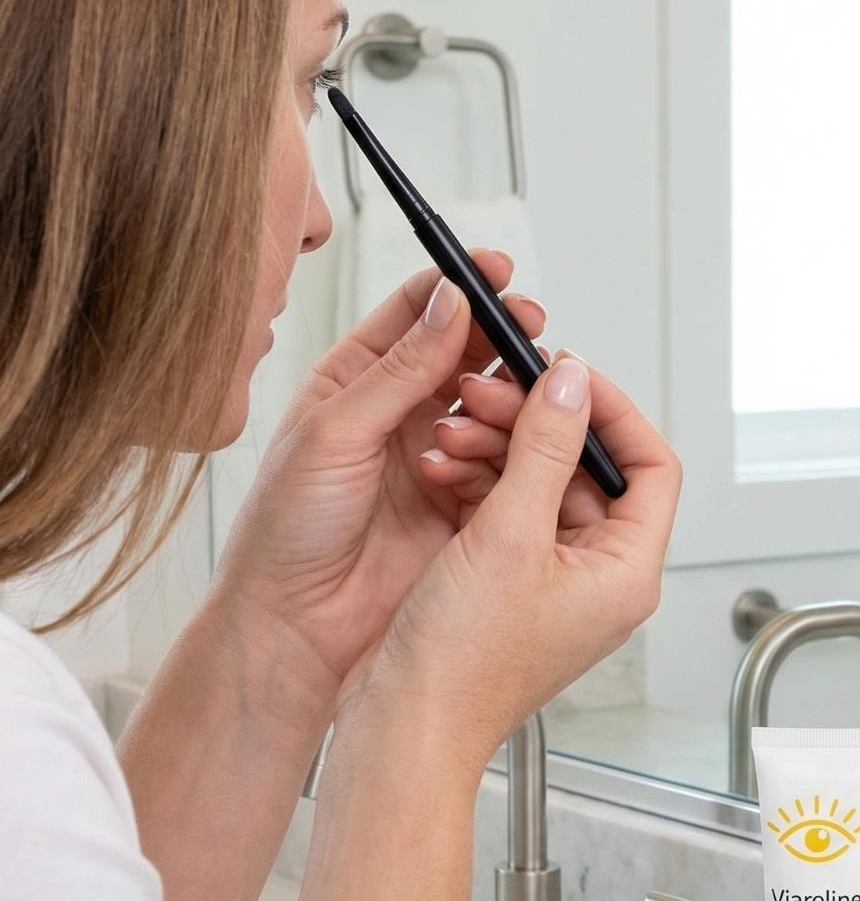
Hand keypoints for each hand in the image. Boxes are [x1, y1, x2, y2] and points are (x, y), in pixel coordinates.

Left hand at [212, 252, 546, 706]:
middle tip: (531, 332)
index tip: (498, 274)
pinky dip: (514, 455)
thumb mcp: (336, 432)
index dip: (462, 288)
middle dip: (504, 340)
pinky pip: (508, 466)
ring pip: (495, 409)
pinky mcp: (467, 506)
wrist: (296, 625)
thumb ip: (399, 369)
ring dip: (507, 402)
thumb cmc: (286, 531)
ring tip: (505, 408)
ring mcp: (439, 459)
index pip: (420, 313)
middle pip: (470, 355)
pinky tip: (506, 460)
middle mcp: (402, 415)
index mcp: (357, 381)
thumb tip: (451, 302)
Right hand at [349, 350, 680, 769]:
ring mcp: (556, 581)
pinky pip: (507, 510)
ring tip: (449, 431)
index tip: (564, 376)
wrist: (404, 727)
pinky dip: (476, 481)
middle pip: (590, 468)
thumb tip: (573, 386)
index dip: (612, 411)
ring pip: (542, 484)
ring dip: (498, 447)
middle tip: (486, 393)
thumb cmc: (461, 665)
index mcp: (627, 571)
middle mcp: (601, 576)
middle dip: (535, 424)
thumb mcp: (508, 535)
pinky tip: (437, 466)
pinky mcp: (512, 584)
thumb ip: (545, 450)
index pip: (651, 466)